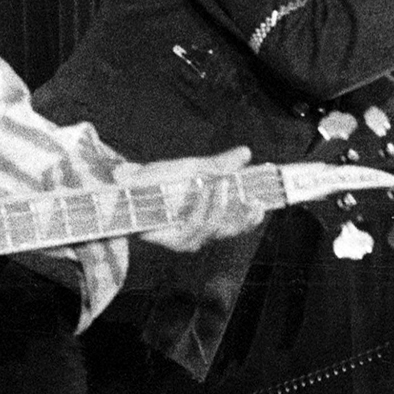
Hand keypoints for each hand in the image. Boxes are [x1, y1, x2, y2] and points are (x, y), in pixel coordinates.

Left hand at [121, 146, 263, 251]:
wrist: (129, 184)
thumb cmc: (159, 178)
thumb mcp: (194, 167)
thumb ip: (221, 165)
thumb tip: (247, 152)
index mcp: (210, 216)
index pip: (239, 222)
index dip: (254, 215)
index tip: (264, 200)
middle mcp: (202, 232)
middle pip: (231, 231)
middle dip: (245, 216)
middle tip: (253, 199)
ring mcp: (188, 238)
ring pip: (214, 227)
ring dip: (219, 204)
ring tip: (219, 182)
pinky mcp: (173, 241)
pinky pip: (194, 226)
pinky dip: (201, 207)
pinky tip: (202, 189)